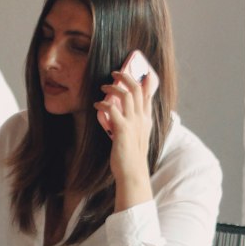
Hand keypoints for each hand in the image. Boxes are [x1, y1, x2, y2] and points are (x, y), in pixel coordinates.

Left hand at [94, 68, 154, 210]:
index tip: (138, 72)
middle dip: (125, 76)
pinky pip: (112, 109)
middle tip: (114, 73)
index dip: (143, 80)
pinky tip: (96, 105)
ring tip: (103, 87)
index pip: (148, 94)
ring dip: (113, 88)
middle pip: (137, 89)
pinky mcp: (122, 129)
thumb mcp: (135, 136)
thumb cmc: (131, 157)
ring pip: (126, 94)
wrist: (132, 173)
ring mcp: (133, 123)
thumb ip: (131, 123)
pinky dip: (103, 104)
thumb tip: (118, 114)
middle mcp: (142, 118)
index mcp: (146, 119)